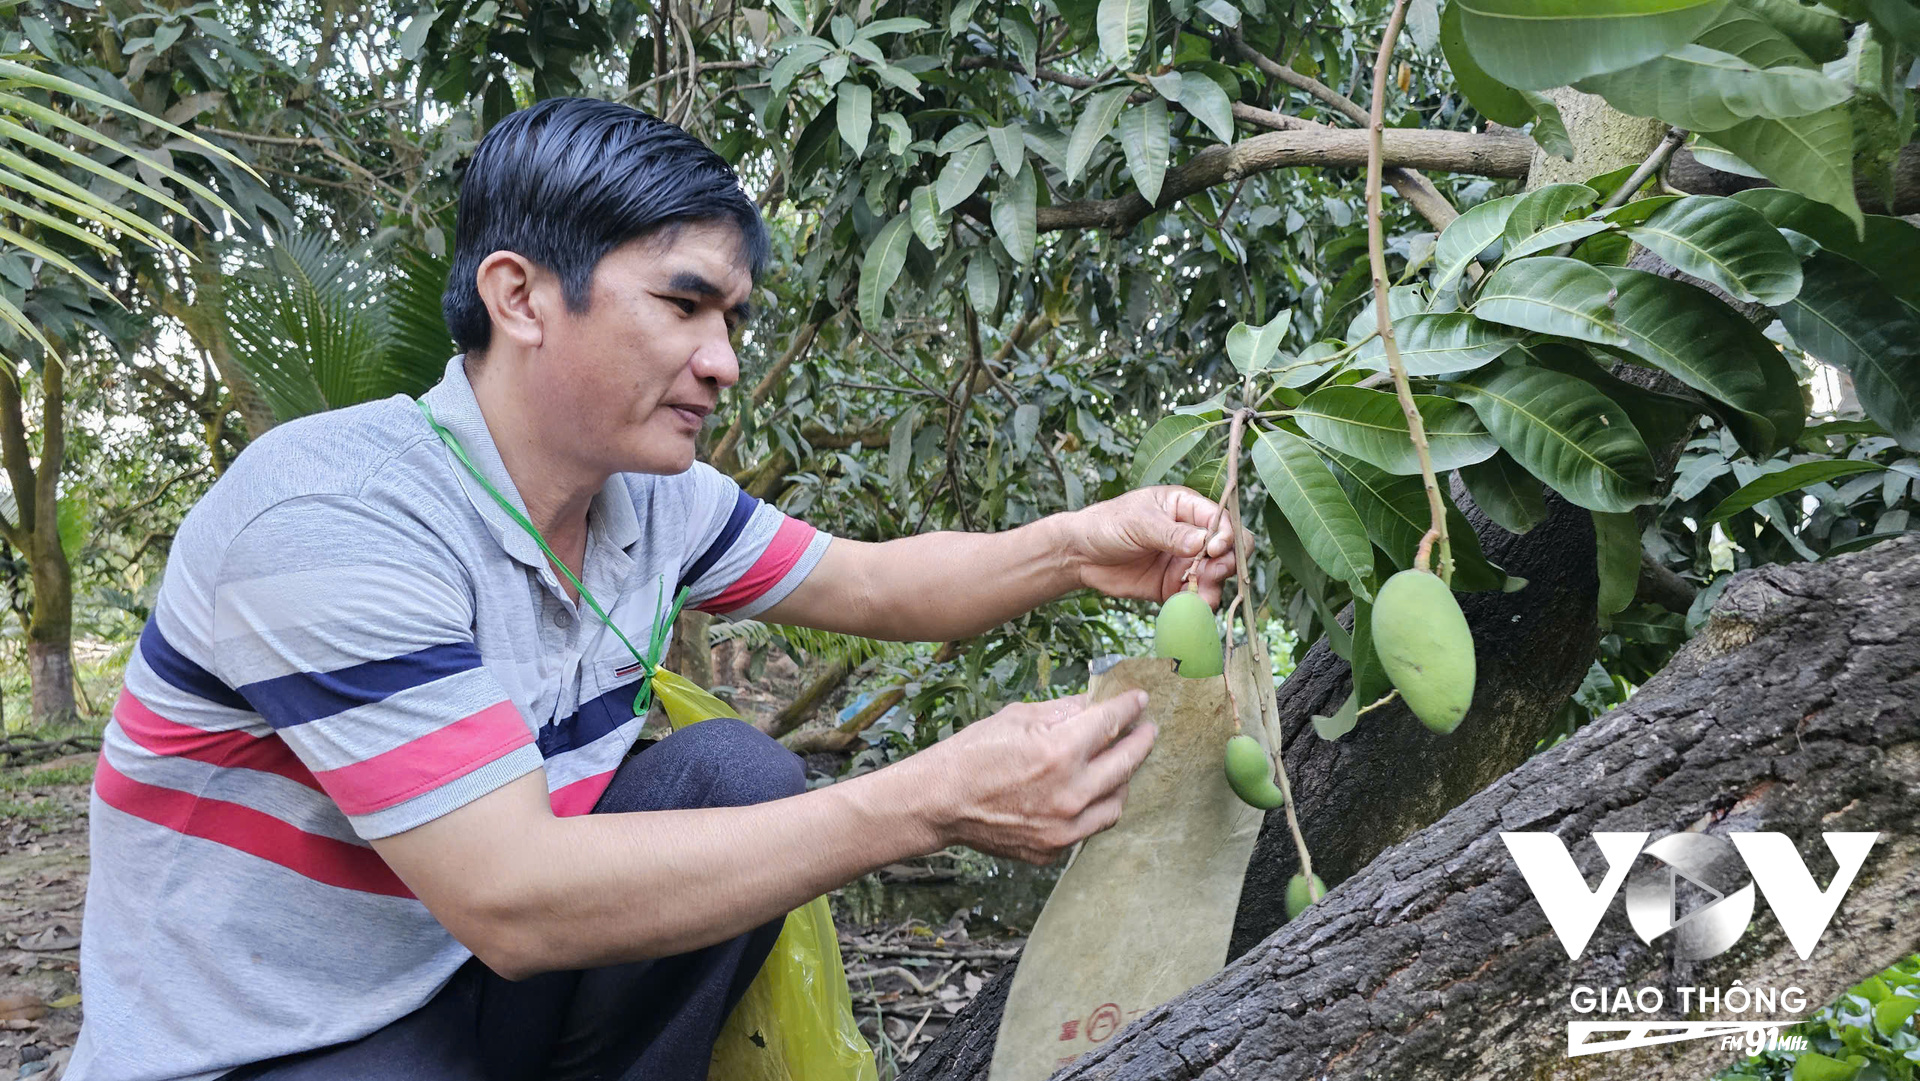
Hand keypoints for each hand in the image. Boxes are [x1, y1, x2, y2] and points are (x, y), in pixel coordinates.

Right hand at [906, 691, 1155, 864]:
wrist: (939, 802)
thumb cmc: (972, 754)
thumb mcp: (1017, 717)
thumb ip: (1063, 711)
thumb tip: (1094, 704)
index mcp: (1061, 752)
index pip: (1112, 723)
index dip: (1130, 707)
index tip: (1140, 701)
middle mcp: (1070, 793)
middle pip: (1127, 763)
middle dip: (1141, 741)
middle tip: (1146, 730)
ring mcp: (1064, 828)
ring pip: (1117, 803)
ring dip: (1122, 780)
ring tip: (1119, 766)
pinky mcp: (1053, 850)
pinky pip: (1089, 828)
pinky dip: (1093, 808)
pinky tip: (1088, 794)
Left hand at [1065, 486, 1245, 605]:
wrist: (1080, 555)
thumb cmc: (1107, 525)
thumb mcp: (1138, 522)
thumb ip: (1171, 533)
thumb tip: (1203, 542)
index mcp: (1187, 507)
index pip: (1222, 519)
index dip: (1226, 534)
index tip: (1213, 549)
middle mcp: (1192, 535)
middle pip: (1229, 549)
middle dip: (1227, 562)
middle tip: (1212, 573)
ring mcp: (1185, 562)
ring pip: (1216, 577)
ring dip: (1215, 587)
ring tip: (1202, 597)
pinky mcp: (1174, 587)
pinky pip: (1195, 597)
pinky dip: (1199, 604)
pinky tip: (1193, 608)